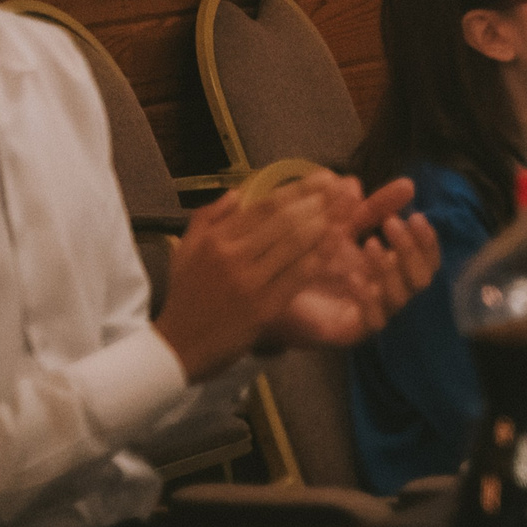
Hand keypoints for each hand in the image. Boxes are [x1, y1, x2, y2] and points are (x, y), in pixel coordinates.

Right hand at [156, 181, 355, 380]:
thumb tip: (238, 192)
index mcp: (216, 239)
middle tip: (345, 189)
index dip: (299, 189)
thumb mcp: (184, 251)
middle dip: (320, 201)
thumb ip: (208, 217)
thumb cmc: (185, 297)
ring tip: (348, 209)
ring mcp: (250, 282)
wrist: (177, 348)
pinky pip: (299, 275)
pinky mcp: (264, 308)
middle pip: (285, 220)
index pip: (265, 205)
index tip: (325, 177)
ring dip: (326, 223)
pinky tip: (339, 242)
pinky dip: (321, 256)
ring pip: (296, 244)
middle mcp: (232, 256)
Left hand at [260, 177, 443, 350]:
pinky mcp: (351, 332)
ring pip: (402, 297)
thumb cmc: (305, 260)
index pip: (426, 259)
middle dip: (412, 249)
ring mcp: (372, 314)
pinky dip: (369, 297)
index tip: (415, 215)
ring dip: (391, 268)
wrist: (265, 293)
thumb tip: (405, 183)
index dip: (426, 240)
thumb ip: (372, 208)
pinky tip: (352, 277)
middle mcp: (388, 293)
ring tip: (368, 244)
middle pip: (423, 278)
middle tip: (392, 224)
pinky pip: (374, 320)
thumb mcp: (341, 227)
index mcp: (390, 269)